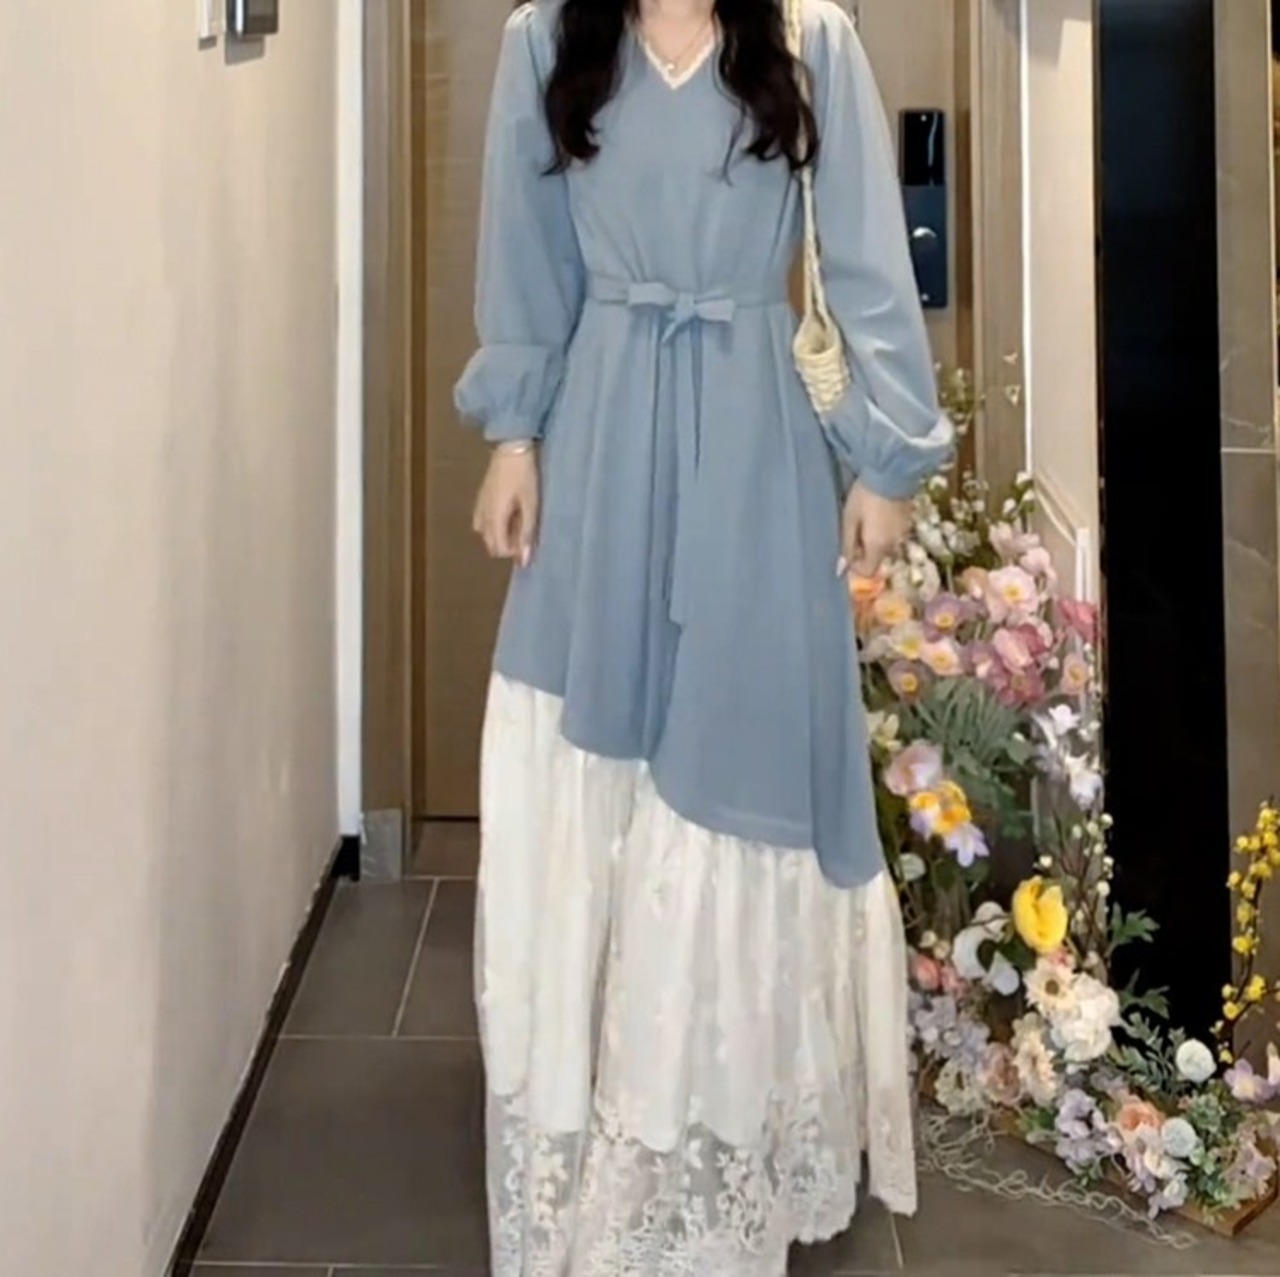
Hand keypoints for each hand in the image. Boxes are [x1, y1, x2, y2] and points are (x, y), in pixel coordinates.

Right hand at [473, 446, 538, 566]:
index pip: (499, 549)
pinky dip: (492, 525)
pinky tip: (505, 516)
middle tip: (524, 534)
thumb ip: (527, 532)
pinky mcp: (480, 498)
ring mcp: (479, 506)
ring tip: (516, 524)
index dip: (514, 552)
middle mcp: (483, 516)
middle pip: (490, 545)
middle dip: (507, 546)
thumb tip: (525, 559)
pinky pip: (481, 521)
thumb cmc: (524, 475)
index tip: (528, 543)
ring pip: (485, 534)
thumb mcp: (531, 505)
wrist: (511, 448)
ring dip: (499, 536)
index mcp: (495, 518)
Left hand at [840, 481, 911, 577]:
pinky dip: (881, 529)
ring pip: (882, 545)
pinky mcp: (906, 520)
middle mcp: (893, 544)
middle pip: (875, 558)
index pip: (868, 571)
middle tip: (852, 527)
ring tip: (863, 516)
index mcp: (878, 546)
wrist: (892, 471)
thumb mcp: (849, 519)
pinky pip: (890, 533)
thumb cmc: (865, 496)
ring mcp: (902, 532)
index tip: (847, 549)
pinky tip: (875, 510)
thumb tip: (841, 569)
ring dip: (871, 538)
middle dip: (862, 549)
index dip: (855, 566)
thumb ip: (846, 545)